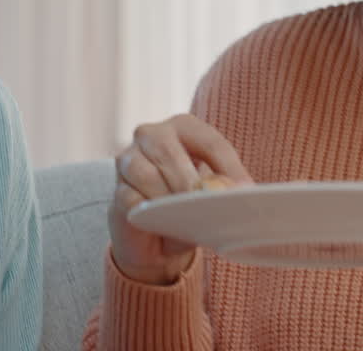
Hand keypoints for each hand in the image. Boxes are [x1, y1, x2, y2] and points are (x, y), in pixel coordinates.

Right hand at [110, 114, 253, 285]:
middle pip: (170, 151)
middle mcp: (151, 135)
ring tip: (186, 216)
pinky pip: (132, 199)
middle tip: (207, 205)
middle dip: (191, 182)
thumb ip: (223, 187)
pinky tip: (161, 222)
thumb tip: (244, 192)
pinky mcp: (117, 191)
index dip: (229, 167)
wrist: (156, 236)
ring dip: (168, 197)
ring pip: (146, 174)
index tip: (246, 192)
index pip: (209, 141)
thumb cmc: (188, 204)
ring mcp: (128, 160)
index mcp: (183, 127)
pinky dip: (149, 212)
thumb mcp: (210, 193)